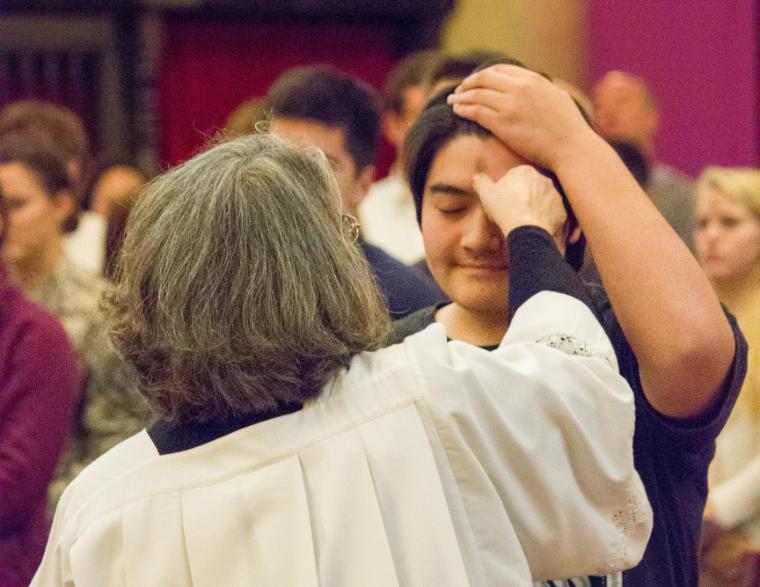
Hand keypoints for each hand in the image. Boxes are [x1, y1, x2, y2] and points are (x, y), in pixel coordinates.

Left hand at [448, 64, 599, 169]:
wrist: (571, 147)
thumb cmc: (568, 128)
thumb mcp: (556, 97)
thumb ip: (539, 89)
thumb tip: (529, 87)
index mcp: (533, 79)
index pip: (500, 69)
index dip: (484, 74)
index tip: (475, 81)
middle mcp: (520, 88)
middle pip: (484, 79)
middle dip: (468, 83)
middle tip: (459, 89)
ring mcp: (510, 105)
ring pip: (477, 95)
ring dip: (461, 96)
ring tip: (453, 100)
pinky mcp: (503, 124)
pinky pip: (476, 112)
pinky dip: (464, 109)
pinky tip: (457, 111)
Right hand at [473, 165, 566, 241]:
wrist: (526, 229)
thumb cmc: (505, 209)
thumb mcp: (486, 194)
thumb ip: (482, 182)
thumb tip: (478, 177)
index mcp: (525, 171)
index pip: (515, 176)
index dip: (508, 188)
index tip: (503, 200)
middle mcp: (543, 179)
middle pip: (531, 186)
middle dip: (524, 195)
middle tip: (513, 210)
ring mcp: (555, 195)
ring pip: (543, 199)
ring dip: (536, 206)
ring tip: (524, 220)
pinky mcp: (561, 210)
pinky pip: (552, 213)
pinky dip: (545, 218)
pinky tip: (535, 226)